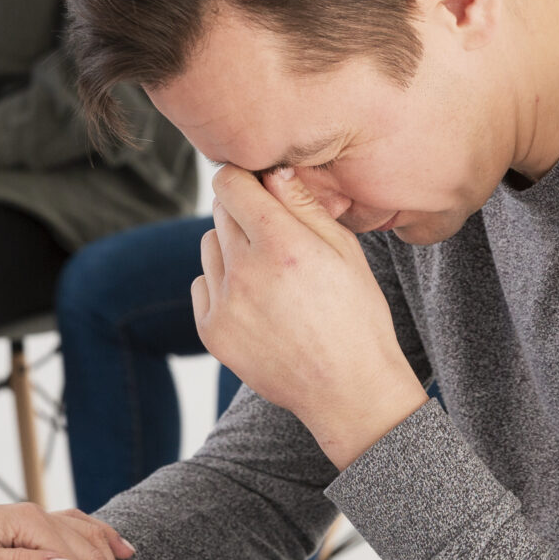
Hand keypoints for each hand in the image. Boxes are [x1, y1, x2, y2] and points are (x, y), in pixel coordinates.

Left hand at [195, 165, 426, 469]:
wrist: (347, 389)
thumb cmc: (356, 316)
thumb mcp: (345, 251)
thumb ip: (304, 206)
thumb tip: (272, 171)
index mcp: (283, 245)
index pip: (231, 184)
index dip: (245, 179)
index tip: (258, 187)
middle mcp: (246, 272)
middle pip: (220, 213)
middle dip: (243, 212)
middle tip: (274, 235)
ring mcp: (224, 304)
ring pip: (209, 247)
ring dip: (231, 248)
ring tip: (269, 272)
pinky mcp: (211, 331)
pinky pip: (202, 284)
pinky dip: (222, 284)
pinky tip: (257, 301)